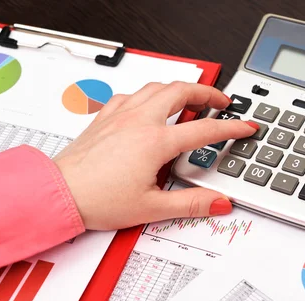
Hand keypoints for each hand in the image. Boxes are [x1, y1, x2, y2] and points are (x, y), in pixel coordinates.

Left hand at [53, 82, 257, 229]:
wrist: (59, 194)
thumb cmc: (98, 200)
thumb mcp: (152, 208)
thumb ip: (192, 203)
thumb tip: (219, 202)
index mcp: (155, 142)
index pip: (204, 131)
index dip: (231, 128)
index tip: (246, 126)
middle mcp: (139, 122)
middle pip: (181, 92)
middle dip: (208, 93)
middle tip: (222, 102)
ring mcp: (121, 115)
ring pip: (157, 87)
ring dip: (180, 88)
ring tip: (193, 98)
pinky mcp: (106, 118)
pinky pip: (133, 95)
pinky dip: (151, 94)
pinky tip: (151, 105)